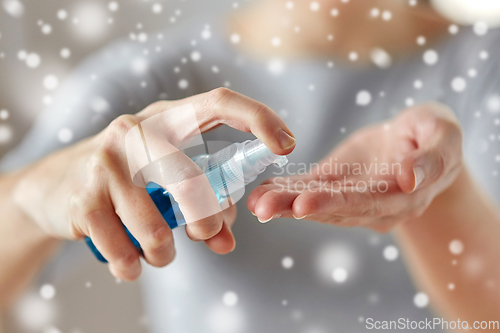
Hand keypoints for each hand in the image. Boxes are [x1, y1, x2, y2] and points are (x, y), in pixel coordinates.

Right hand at [13, 88, 294, 279]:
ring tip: (158, 252)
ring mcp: (106, 162)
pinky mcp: (82, 196)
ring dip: (164, 253)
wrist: (54, 185)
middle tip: (205, 235)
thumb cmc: (128, 180)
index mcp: (167, 119)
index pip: (220, 103)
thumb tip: (227, 240)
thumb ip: (205, 205)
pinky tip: (130, 263)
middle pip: (192, 182)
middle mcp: (137, 132)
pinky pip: (122, 248)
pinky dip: (132, 265)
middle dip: (206, 220)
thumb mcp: (167, 179)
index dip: (259, 118)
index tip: (287, 145)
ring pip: (156, 228)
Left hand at [248, 103, 461, 231]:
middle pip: (332, 208)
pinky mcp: (336, 184)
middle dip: (296, 207)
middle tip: (263, 207)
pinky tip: (262, 189)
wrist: (419, 140)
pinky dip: (286, 190)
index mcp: (401, 197)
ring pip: (315, 202)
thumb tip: (411, 179)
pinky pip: (309, 188)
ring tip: (255, 202)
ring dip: (284, 202)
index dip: (334, 203)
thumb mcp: (444, 137)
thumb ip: (432, 159)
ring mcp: (351, 197)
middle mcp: (373, 205)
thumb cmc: (436, 135)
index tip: (303, 204)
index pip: (365, 203)